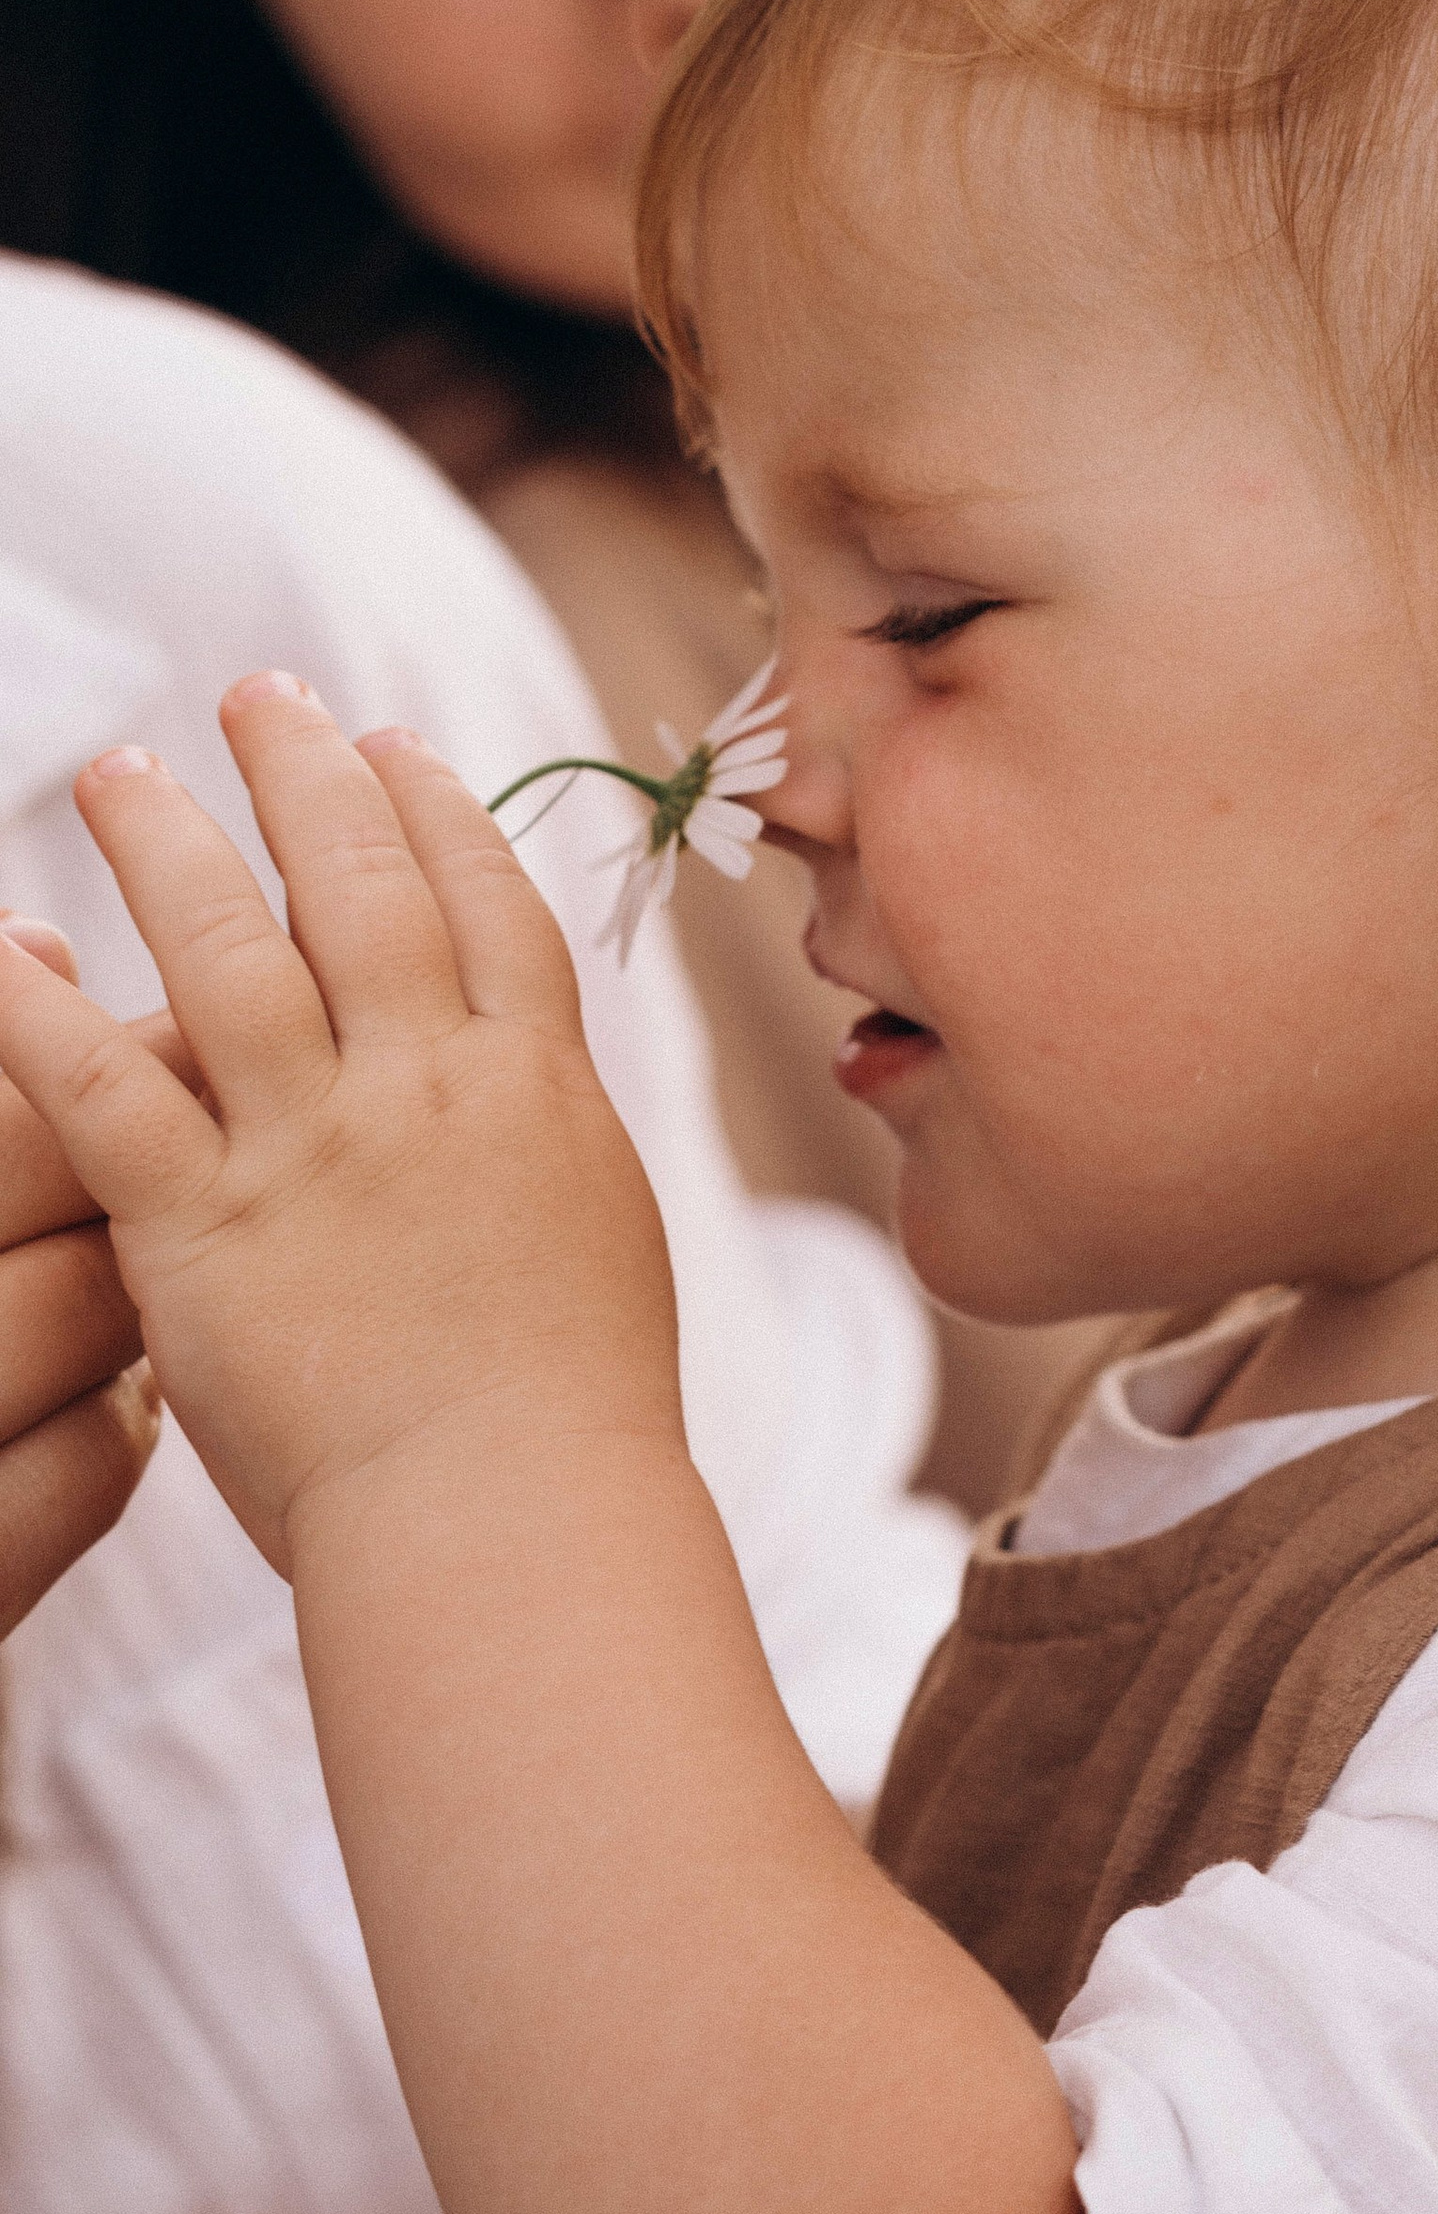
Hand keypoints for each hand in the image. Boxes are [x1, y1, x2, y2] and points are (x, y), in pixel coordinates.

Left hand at [0, 682, 683, 1576]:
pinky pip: (99, 1087)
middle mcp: (428, 1085)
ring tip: (115, 774)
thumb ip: (549, 1148)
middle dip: (302, 774)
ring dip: (164, 842)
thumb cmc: (577, 1420)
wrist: (515, 1518)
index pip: (485, 903)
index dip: (434, 811)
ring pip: (226, 947)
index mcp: (538, 1088)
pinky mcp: (204, 1223)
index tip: (391, 748)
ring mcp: (315, 1146)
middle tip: (254, 696)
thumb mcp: (604, 1244)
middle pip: (361, 884)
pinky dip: (34, 1007)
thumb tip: (531, 1094)